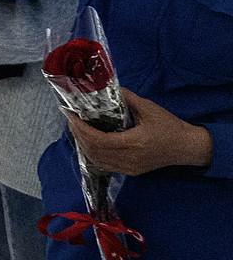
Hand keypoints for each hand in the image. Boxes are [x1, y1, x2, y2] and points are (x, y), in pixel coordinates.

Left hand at [69, 89, 214, 174]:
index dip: (81, 130)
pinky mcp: (131, 171)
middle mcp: (130, 159)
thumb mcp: (149, 108)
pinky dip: (93, 155)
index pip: (98, 140)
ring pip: (97, 161)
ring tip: (77, 130)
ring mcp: (129, 168)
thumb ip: (127, 98)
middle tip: (72, 121)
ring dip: (83, 146)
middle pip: (94, 151)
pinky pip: (105, 165)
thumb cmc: (170, 126)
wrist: (187, 147)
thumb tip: (109, 88)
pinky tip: (89, 143)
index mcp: (134, 143)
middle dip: (78, 136)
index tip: (72, 117)